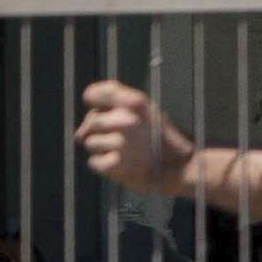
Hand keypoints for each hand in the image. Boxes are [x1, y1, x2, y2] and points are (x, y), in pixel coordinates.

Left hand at [75, 80, 195, 196]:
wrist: (182, 168)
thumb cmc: (161, 139)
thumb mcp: (147, 112)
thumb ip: (113, 111)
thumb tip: (79, 135)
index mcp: (135, 102)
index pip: (94, 93)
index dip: (94, 101)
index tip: (102, 109)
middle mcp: (126, 120)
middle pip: (91, 121)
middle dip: (101, 132)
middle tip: (124, 139)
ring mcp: (121, 143)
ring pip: (90, 143)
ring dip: (103, 150)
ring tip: (126, 153)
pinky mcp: (116, 164)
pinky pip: (94, 162)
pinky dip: (105, 166)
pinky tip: (124, 165)